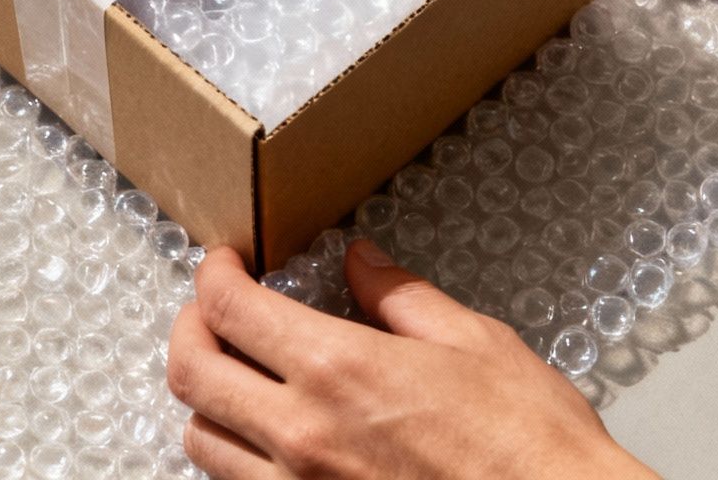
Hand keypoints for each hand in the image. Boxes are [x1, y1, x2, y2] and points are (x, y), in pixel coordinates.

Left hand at [165, 240, 656, 479]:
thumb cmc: (527, 444)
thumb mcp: (473, 341)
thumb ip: (401, 298)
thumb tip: (361, 263)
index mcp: (339, 370)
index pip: (229, 309)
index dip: (213, 274)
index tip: (226, 262)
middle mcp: (302, 433)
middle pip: (191, 373)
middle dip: (190, 327)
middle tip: (212, 309)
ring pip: (200, 439)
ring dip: (207, 396)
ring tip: (235, 372)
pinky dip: (235, 454)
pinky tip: (268, 433)